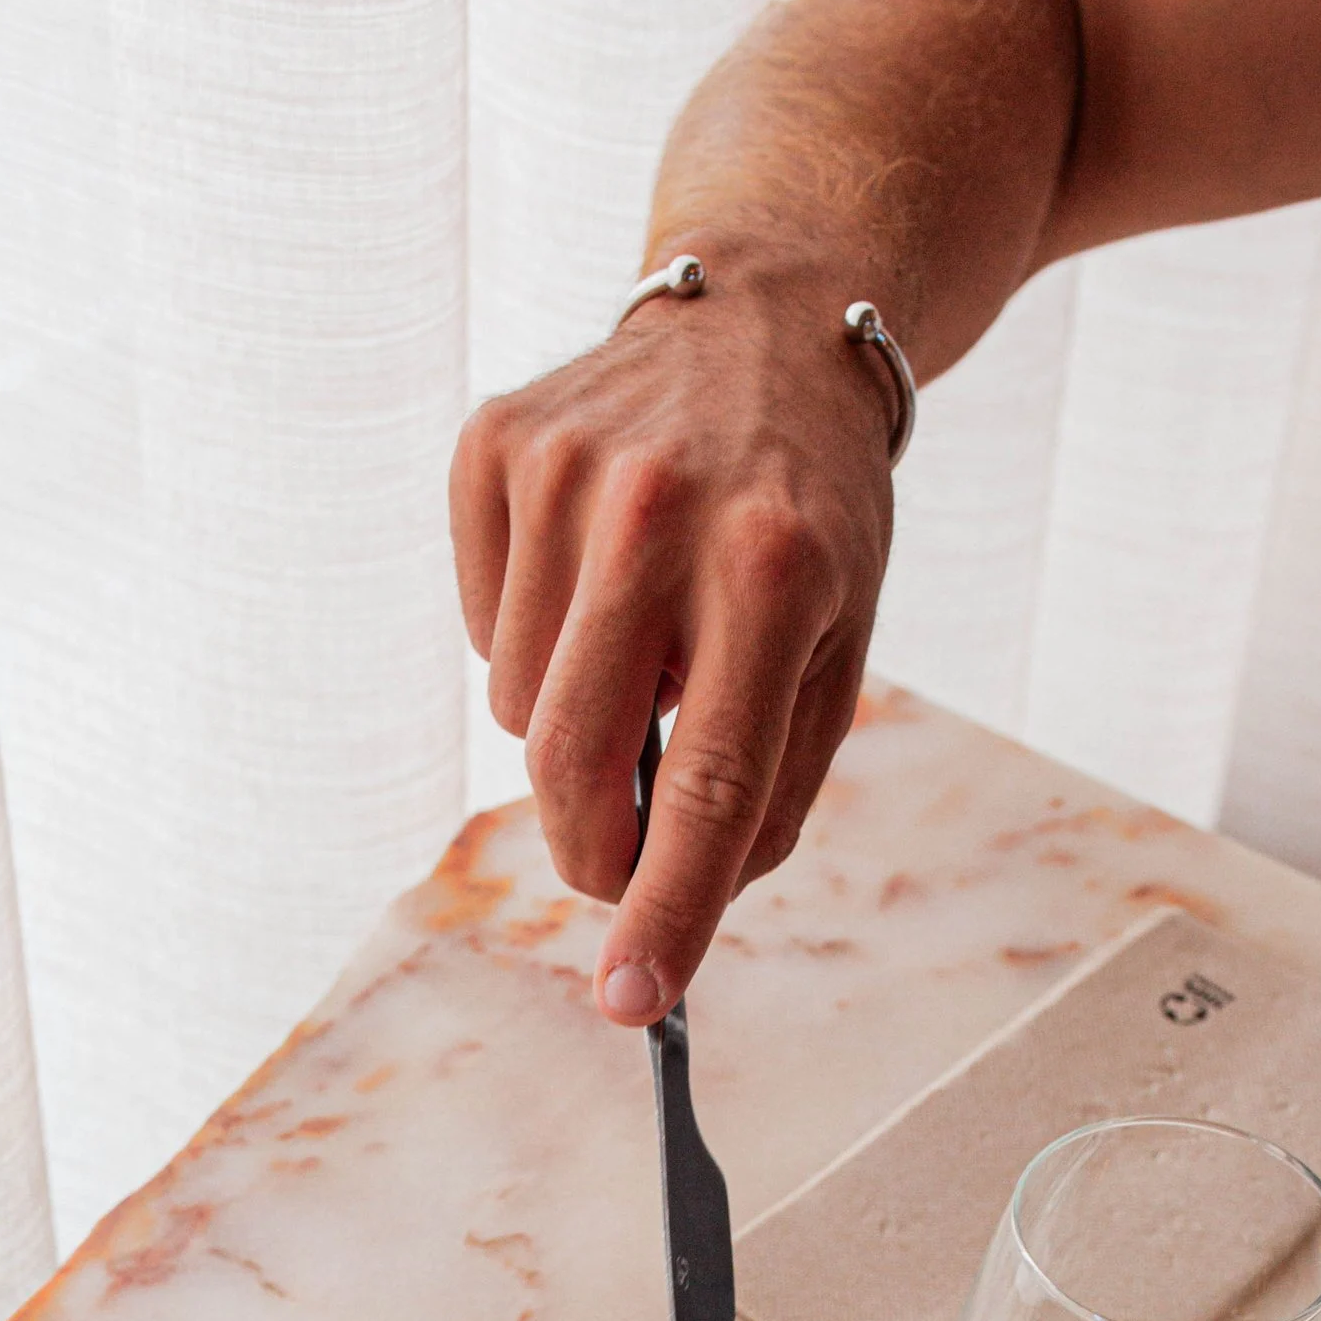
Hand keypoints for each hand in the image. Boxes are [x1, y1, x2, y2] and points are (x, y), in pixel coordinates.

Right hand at [451, 257, 893, 1028]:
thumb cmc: (808, 514)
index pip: (707, 785)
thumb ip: (766, 787)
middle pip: (574, 764)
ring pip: (518, 709)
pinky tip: (591, 579)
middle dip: (592, 851)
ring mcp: (568, 467)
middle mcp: (664, 508)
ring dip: (573, 720)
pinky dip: (531, 642)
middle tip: (621, 861)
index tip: (629, 998)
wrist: (764, 322)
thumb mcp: (837, 647)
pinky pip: (482, 632)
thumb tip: (670, 914)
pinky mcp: (496, 444)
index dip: (664, 908)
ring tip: (640, 643)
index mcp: (777, 569)